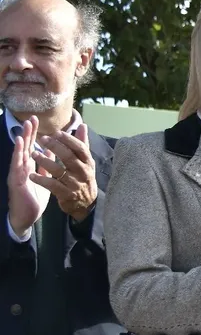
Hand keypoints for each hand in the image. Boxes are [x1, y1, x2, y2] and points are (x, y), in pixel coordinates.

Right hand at [7, 116, 53, 236]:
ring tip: (26, 126)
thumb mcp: (43, 177)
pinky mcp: (16, 180)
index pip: (32, 147)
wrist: (27, 216)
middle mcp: (22, 167)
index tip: (37, 121)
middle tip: (32, 118)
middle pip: (25, 147)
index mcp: (29, 166)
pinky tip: (20, 143)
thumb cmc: (33, 197)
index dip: (34, 134)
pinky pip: (18, 164)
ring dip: (23, 139)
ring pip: (21, 153)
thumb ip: (46, 164)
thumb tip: (51, 150)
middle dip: (29, 132)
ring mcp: (18, 173)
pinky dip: (18, 152)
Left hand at [30, 125, 97, 221]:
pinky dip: (41, 179)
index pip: (80, 148)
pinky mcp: (66, 194)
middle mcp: (83, 172)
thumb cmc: (84, 178)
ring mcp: (75, 184)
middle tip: (42, 139)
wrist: (87, 203)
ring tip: (33, 153)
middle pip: (69, 157)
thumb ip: (83, 143)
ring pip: (58, 171)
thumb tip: (83, 125)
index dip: (68, 140)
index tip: (56, 133)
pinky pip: (52, 185)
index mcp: (88, 162)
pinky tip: (32, 174)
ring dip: (44, 161)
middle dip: (55, 147)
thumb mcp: (86, 161)